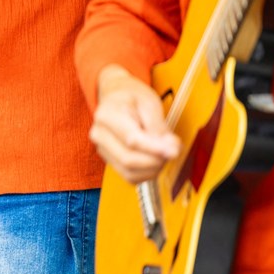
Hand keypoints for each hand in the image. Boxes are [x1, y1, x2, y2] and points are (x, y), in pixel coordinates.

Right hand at [90, 65, 180, 183]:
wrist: (116, 96)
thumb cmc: (132, 97)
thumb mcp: (149, 103)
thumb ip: (158, 127)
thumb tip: (170, 149)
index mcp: (107, 115)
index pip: (131, 139)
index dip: (154, 148)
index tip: (174, 150)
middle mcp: (100, 135)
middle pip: (129, 159)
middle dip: (157, 159)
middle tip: (173, 150)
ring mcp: (102, 149)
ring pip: (130, 172)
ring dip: (153, 169)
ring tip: (164, 153)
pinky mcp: (109, 160)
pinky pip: (129, 176)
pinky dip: (147, 173)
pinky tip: (155, 160)